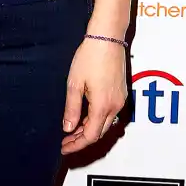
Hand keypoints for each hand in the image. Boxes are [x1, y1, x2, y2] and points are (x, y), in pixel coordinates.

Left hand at [61, 36, 127, 153]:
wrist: (107, 37)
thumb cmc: (90, 57)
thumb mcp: (74, 84)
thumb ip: (72, 109)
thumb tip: (68, 128)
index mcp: (102, 106)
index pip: (90, 136)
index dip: (76, 145)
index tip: (63, 148)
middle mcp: (115, 106)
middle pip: (99, 133)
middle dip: (81, 139)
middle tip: (65, 140)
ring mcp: (120, 100)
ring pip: (105, 124)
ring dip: (89, 129)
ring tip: (72, 129)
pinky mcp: (122, 93)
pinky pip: (110, 113)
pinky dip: (97, 119)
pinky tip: (85, 116)